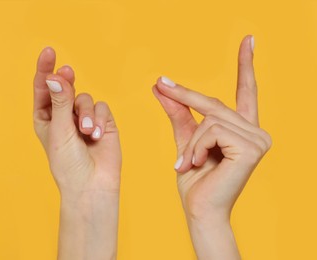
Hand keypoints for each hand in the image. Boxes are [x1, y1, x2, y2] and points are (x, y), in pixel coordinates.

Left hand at [33, 47, 120, 259]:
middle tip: (67, 71)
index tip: (48, 52)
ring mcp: (83, 117)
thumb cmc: (67, 163)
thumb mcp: (59, 130)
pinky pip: (102, 107)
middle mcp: (63, 114)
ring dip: (86, 113)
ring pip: (85, 97)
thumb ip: (60, 102)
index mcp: (44, 116)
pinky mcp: (103, 121)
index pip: (43, 87)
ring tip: (87, 132)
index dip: (45, 68)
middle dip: (67, 79)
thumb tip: (56, 76)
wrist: (90, 185)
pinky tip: (97, 135)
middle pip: (64, 86)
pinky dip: (100, 119)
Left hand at [153, 35, 270, 258]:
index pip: (245, 91)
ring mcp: (258, 139)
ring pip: (210, 119)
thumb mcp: (185, 140)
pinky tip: (198, 164)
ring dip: (191, 141)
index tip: (248, 40)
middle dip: (184, 96)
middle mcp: (256, 132)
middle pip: (213, 103)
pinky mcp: (251, 148)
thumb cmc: (194, 181)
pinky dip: (197, 147)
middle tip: (159, 85)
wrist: (198, 210)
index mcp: (243, 129)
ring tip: (188, 161)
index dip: (245, 65)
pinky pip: (212, 131)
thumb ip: (178, 113)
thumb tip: (161, 85)